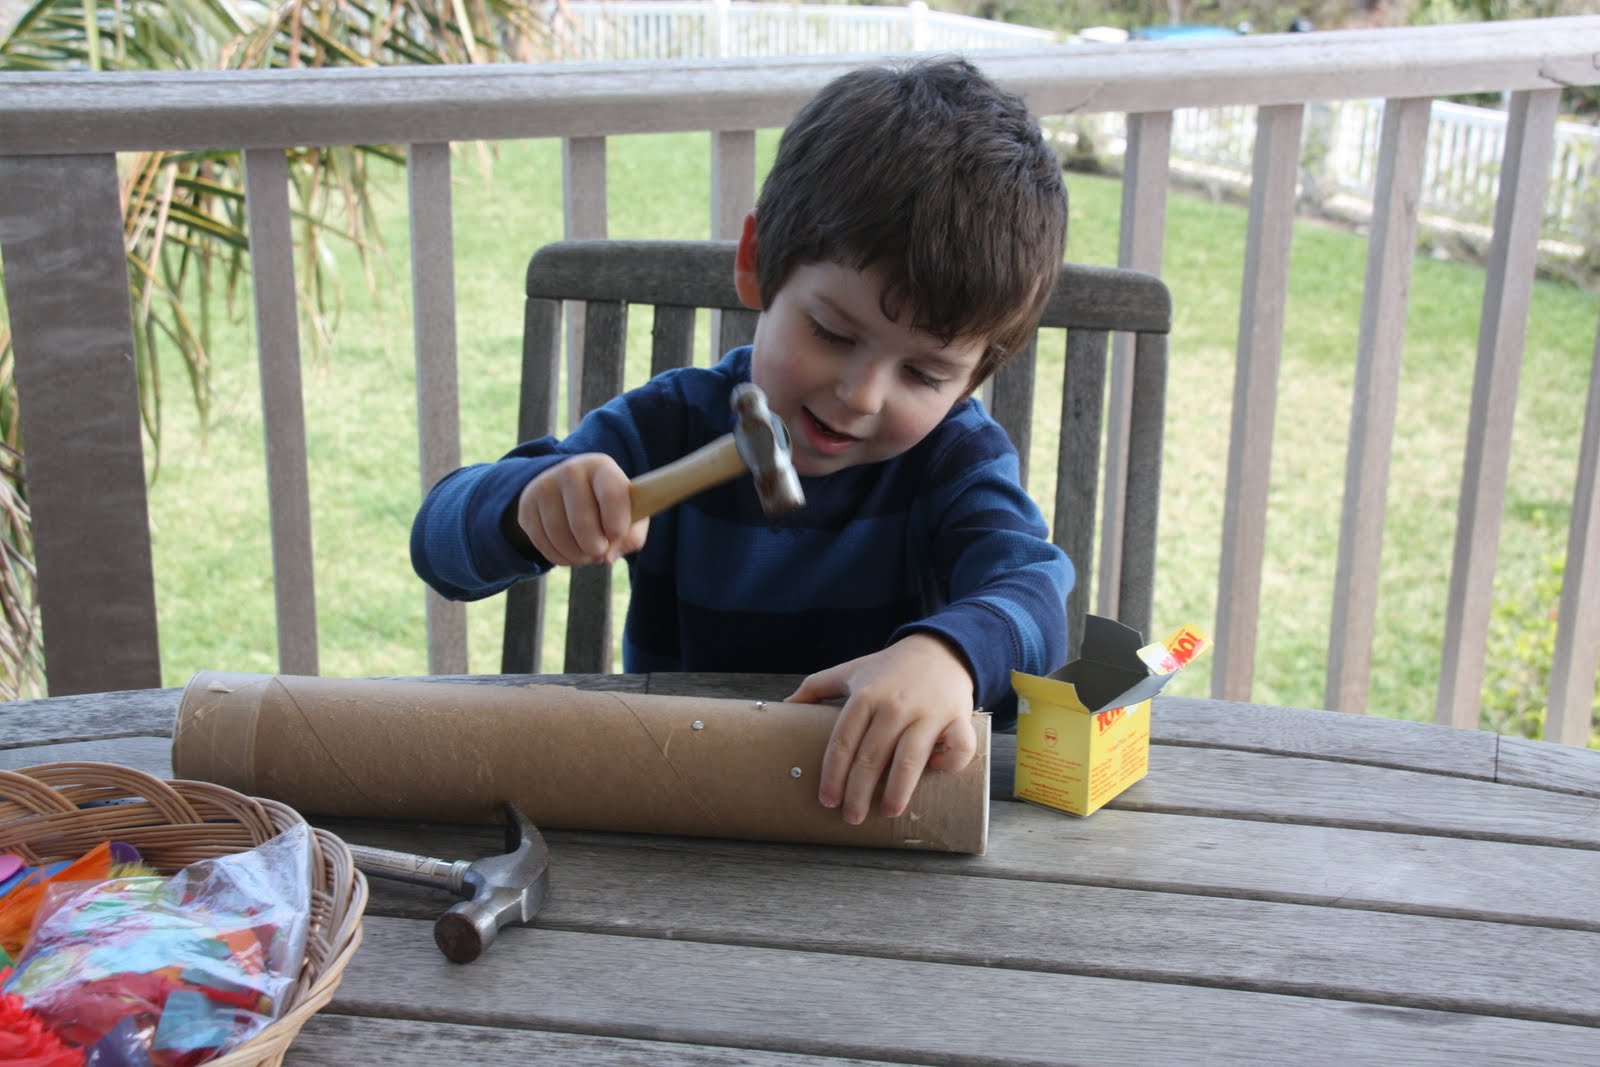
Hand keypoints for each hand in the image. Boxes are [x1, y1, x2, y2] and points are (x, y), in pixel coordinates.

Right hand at [517, 453, 647, 566]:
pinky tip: (570, 553)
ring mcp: (545, 486)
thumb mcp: (630, 515)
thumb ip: (632, 536)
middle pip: (581, 521)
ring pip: (559, 535)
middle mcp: (570, 471)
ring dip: (576, 556)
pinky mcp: (527, 505)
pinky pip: (542, 542)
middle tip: (600, 555)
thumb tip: (607, 556)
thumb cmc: (609, 507)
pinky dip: (559, 557)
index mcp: (602, 468)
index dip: (616, 523)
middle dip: (594, 547)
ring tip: (587, 555)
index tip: (616, 539)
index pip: (611, 494)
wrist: (571, 492)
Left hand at [788, 633, 978, 824]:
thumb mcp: (852, 670)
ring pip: (910, 759)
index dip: (833, 775)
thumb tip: (784, 705)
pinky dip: (948, 764)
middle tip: (851, 817)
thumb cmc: (891, 668)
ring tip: (887, 812)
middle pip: (871, 757)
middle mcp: (895, 705)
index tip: (827, 800)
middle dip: (858, 793)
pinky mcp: (958, 718)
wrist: (941, 649)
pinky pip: (957, 748)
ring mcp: (928, 712)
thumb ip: (817, 687)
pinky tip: (936, 772)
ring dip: (897, 791)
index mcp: (865, 695)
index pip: (843, 742)